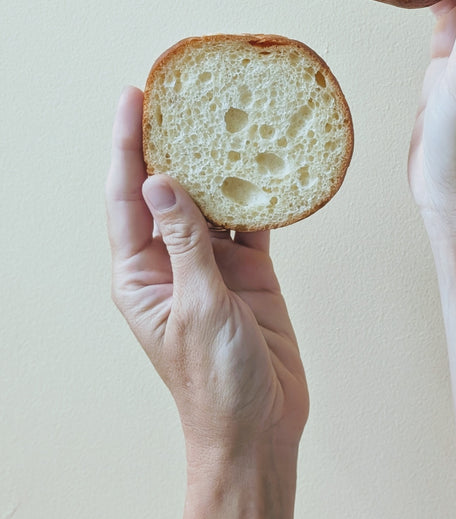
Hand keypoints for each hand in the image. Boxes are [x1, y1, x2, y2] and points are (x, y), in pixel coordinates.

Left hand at [105, 87, 308, 468]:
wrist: (259, 426)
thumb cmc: (215, 382)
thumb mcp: (197, 307)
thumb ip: (185, 242)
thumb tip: (160, 181)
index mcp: (141, 273)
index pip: (127, 196)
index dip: (126, 145)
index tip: (132, 98)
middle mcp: (172, 261)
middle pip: (167, 189)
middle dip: (170, 142)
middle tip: (181, 92)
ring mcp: (212, 265)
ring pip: (211, 200)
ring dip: (217, 163)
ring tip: (225, 115)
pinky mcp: (249, 272)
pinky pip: (251, 223)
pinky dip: (258, 197)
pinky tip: (266, 165)